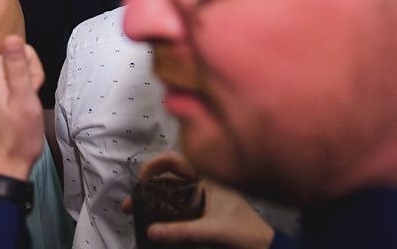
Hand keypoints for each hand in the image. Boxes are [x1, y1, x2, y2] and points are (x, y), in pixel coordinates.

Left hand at [0, 35, 44, 179]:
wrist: (1, 168)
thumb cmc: (17, 139)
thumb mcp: (25, 100)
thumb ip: (18, 67)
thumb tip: (12, 38)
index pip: (22, 50)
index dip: (33, 72)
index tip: (30, 93)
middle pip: (13, 59)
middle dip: (26, 79)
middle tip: (25, 105)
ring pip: (9, 71)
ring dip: (19, 89)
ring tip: (17, 111)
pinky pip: (0, 83)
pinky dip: (10, 96)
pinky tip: (10, 113)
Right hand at [123, 151, 274, 248]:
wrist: (267, 246)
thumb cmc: (246, 232)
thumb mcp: (213, 230)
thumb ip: (182, 231)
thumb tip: (150, 231)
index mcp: (207, 176)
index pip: (173, 159)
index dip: (153, 165)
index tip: (141, 182)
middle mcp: (203, 182)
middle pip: (168, 175)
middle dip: (147, 185)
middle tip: (132, 201)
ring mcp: (203, 195)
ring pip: (171, 190)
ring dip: (153, 198)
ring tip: (136, 210)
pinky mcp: (203, 209)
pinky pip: (177, 203)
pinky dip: (164, 207)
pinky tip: (154, 218)